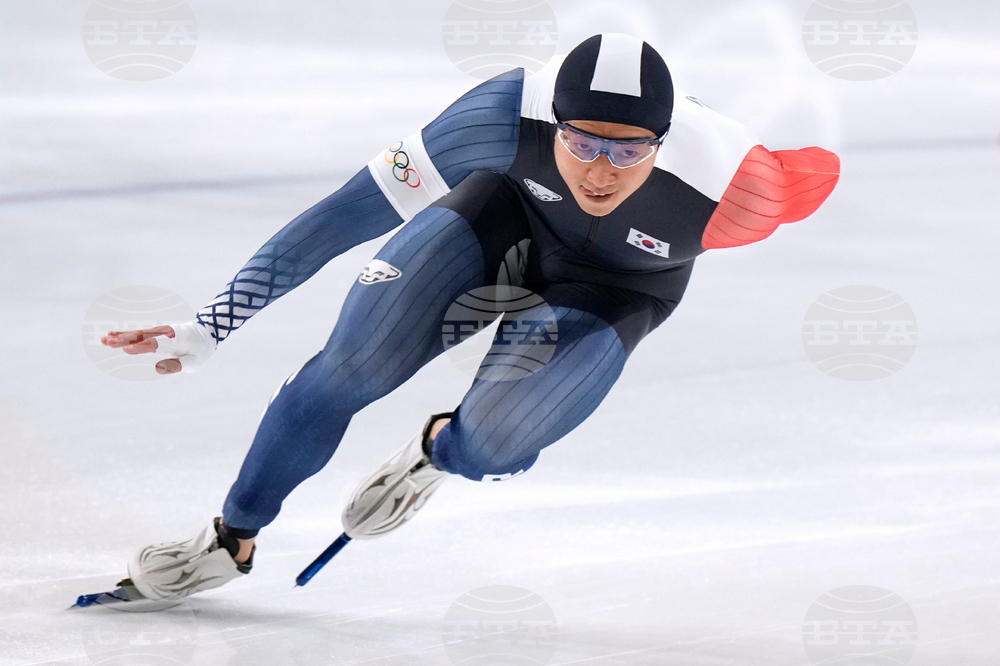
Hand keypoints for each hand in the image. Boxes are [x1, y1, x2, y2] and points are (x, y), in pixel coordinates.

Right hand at [101, 321, 215, 373]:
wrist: (206, 332)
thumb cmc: (200, 350)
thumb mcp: (195, 361)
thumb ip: (178, 364)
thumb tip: (158, 368)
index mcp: (177, 340)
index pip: (156, 344)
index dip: (142, 346)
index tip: (126, 349)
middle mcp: (166, 333)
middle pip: (143, 336)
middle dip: (125, 339)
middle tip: (107, 342)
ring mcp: (159, 332)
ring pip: (138, 333)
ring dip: (121, 336)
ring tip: (104, 339)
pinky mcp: (155, 333)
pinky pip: (139, 333)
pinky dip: (125, 334)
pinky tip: (110, 335)